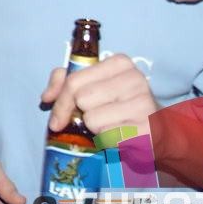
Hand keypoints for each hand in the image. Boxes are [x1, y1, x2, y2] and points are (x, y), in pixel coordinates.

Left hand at [41, 54, 156, 135]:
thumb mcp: (93, 85)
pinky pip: (107, 137)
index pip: (74, 80)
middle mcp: (134, 79)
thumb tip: (46, 96)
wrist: (156, 131)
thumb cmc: (118, 105)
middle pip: (82, 99)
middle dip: (81, 114)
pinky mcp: (146, 129)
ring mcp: (143, 103)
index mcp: (120, 63)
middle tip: (94, 118)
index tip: (57, 118)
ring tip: (110, 125)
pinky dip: (107, 141)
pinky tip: (119, 136)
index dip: (60, 101)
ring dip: (95, 128)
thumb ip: (65, 81)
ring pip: (92, 119)